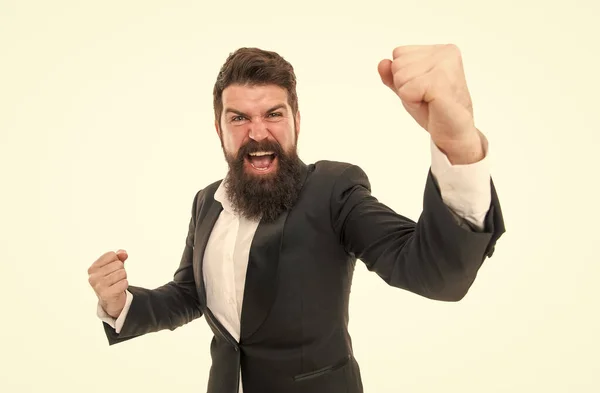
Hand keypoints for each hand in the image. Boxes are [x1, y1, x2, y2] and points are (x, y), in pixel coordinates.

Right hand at [88, 250, 128, 318]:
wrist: (111, 300)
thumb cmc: (112, 280)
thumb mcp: (115, 266)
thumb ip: (119, 256)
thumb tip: (123, 253)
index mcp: (92, 268)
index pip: (111, 255)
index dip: (116, 261)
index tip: (112, 270)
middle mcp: (93, 277)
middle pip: (118, 264)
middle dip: (121, 271)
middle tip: (115, 279)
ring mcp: (98, 286)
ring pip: (122, 273)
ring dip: (123, 278)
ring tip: (116, 284)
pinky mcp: (107, 294)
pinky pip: (124, 283)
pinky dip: (125, 285)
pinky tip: (118, 289)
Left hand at [378, 44, 483, 163]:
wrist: (453, 132)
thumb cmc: (434, 109)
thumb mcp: (407, 88)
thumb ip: (392, 75)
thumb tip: (382, 63)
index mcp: (439, 49)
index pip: (398, 53)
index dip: (404, 77)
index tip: (423, 88)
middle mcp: (445, 52)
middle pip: (397, 65)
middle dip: (405, 86)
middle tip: (426, 97)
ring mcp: (445, 65)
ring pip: (400, 77)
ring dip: (410, 96)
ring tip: (430, 101)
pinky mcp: (441, 81)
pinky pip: (406, 91)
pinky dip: (413, 103)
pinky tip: (431, 105)